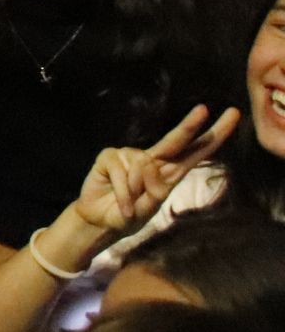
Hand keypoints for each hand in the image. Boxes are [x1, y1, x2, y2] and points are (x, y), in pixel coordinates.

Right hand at [72, 104, 237, 239]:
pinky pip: (121, 173)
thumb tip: (148, 164)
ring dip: (135, 194)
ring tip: (129, 206)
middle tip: (203, 110)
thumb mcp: (149, 210)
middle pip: (175, 141)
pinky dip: (123, 193)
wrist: (100, 221)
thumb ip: (154, 190)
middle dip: (190, 125)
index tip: (231, 116)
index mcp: (171, 173)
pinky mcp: (110, 157)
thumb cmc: (128, 215)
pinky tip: (122, 203)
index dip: (215, 136)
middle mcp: (153, 160)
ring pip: (142, 168)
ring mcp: (130, 156)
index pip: (197, 153)